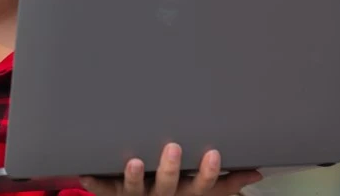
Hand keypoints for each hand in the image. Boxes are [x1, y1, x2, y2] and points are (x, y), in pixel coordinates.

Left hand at [78, 143, 262, 195]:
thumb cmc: (177, 194)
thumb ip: (227, 183)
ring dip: (133, 177)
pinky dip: (94, 182)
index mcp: (185, 194)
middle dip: (170, 169)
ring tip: (134, 161)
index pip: (202, 186)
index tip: (213, 153)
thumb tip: (255, 174)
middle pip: (168, 185)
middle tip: (174, 148)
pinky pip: (101, 189)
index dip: (207, 173)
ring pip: (133, 189)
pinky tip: (84, 173)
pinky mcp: (112, 193)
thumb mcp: (202, 192)